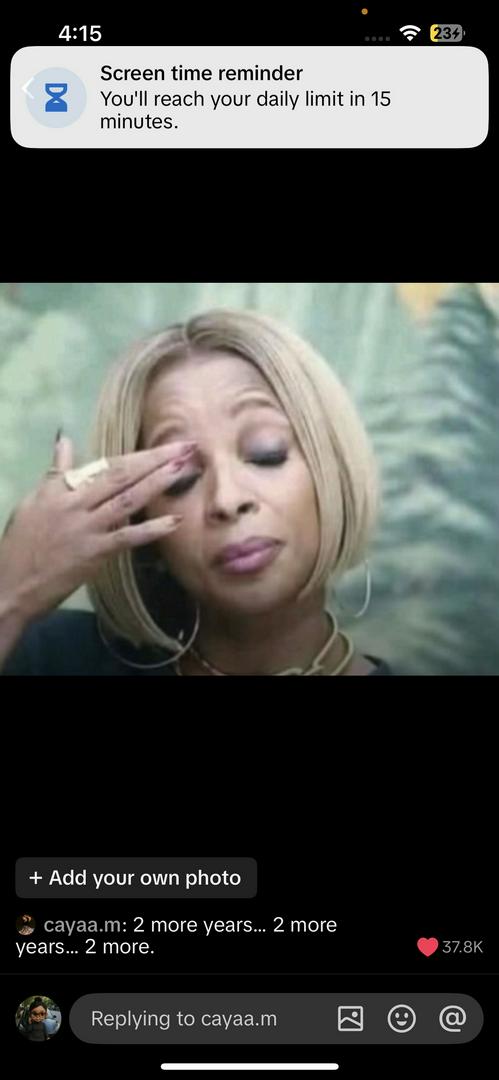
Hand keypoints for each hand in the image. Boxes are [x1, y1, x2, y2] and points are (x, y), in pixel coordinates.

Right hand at [0, 433, 196, 623]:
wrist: (10, 584)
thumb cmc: (21, 544)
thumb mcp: (34, 501)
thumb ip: (55, 471)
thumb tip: (65, 439)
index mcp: (62, 488)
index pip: (107, 465)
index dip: (138, 455)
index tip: (165, 445)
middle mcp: (76, 503)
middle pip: (122, 475)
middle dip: (155, 459)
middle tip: (186, 447)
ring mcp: (86, 528)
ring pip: (127, 499)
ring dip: (157, 482)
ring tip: (183, 468)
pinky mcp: (93, 553)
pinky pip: (127, 539)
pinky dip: (152, 529)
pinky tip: (174, 521)